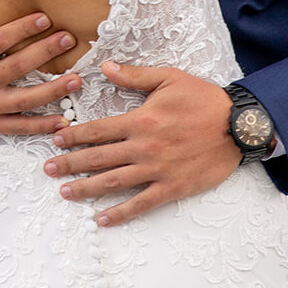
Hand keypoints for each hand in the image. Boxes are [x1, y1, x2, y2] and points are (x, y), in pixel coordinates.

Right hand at [0, 0, 81, 134]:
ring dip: (53, 91)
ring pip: (24, 100)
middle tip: (68, 39)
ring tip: (77, 79)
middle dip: (45, 52)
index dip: (22, 29)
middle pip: (17, 67)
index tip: (44, 18)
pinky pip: (18, 127)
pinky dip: (41, 126)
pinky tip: (63, 121)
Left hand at [43, 61, 240, 225]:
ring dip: (86, 188)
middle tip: (48, 169)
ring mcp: (156, 170)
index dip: (74, 136)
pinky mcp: (172, 188)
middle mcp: (143, 147)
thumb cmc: (204, 99)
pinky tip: (102, 220)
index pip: (98, 129)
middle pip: (98, 157)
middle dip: (70, 163)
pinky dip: (120, 214)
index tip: (56, 140)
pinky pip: (140, 204)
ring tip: (65, 192)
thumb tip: (105, 67)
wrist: (239, 126)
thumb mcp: (169, 78)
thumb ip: (134, 76)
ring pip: (113, 182)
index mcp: (141, 120)